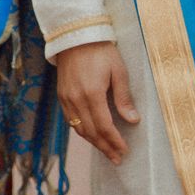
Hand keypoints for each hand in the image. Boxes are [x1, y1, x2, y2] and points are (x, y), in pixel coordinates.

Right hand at [56, 41, 138, 163]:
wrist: (76, 36)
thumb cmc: (101, 51)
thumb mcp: (118, 71)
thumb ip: (124, 97)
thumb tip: (132, 120)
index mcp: (93, 93)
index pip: (105, 126)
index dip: (115, 141)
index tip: (124, 151)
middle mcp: (77, 99)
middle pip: (92, 132)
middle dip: (105, 147)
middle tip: (117, 159)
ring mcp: (67, 98)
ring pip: (80, 129)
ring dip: (93, 143)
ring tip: (106, 151)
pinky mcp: (62, 96)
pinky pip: (71, 120)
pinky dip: (82, 131)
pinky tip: (91, 136)